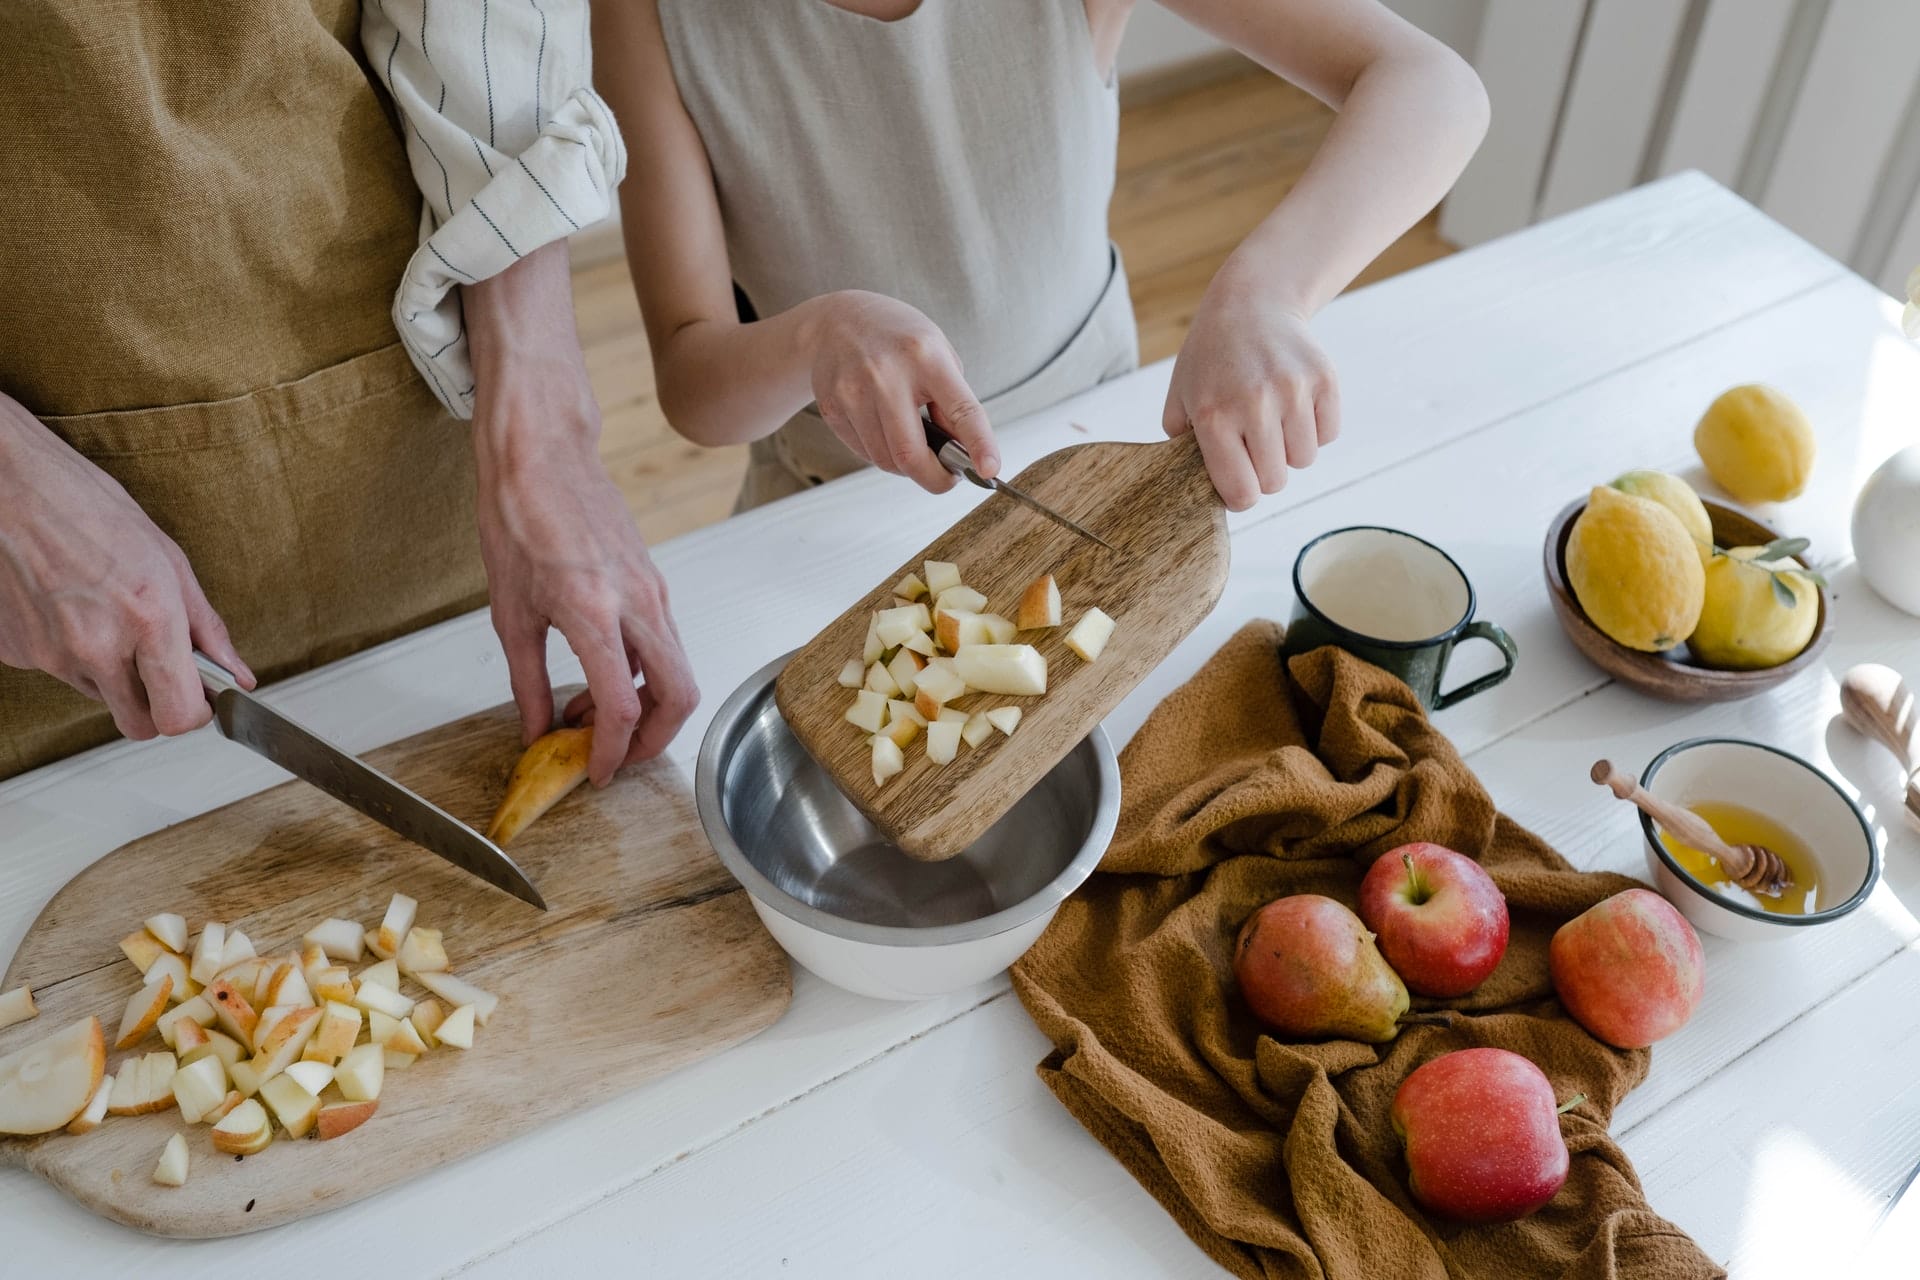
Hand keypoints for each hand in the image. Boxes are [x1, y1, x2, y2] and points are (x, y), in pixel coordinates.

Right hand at [0, 394, 252, 738]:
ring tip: (107, 618)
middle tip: (158, 668)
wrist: (14, 490)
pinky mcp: (18, 653)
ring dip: (112, 674)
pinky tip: (70, 610)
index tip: (198, 698)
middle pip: (138, 724)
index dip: (193, 714)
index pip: (178, 717)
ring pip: (99, 696)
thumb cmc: (91, 511)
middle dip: (155, 706)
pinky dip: (70, 653)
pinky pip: (58, 671)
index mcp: (149, 621)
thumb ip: (207, 629)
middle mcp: (97, 646)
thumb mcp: (170, 563)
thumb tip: (238, 674)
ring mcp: (51, 654)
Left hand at [474, 422, 696, 785]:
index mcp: (595, 614)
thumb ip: (526, 682)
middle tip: (616, 758)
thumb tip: (537, 731)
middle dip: (654, 740)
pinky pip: (664, 643)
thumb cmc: (520, 517)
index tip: (596, 773)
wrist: (542, 455)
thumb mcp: (509, 613)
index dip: (612, 753)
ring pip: (677, 671)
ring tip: (590, 716)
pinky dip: (642, 675)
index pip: (621, 707)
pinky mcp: (654, 583)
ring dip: (644, 707)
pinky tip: (598, 677)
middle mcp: (638, 604)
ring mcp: (654, 592)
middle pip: (679, 696)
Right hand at [808, 290, 998, 491]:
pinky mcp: (832, 408)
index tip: (990, 470)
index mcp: (926, 357)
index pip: (961, 410)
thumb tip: (961, 454)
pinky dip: (881, 452)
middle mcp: (887, 375)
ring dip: (906, 464)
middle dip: (935, 479)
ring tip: (911, 440)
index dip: (979, 444)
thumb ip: (953, 403)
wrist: (837, 321)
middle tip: (946, 478)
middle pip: (911, 454)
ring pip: (886, 460)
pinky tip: (882, 427)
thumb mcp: (938, 354)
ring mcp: (854, 392)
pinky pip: (864, 453)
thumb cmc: (897, 340)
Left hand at [1162, 278, 1339, 511]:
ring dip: (1290, 449)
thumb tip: (1197, 487)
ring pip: (1305, 459)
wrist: (1252, 302)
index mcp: (1213, 417)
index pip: (1242, 492)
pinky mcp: (1323, 379)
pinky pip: (1328, 433)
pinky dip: (1315, 428)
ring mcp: (1292, 390)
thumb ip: (1182, 446)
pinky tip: (1294, 405)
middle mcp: (1254, 404)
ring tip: (1273, 420)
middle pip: (1276, 482)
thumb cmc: (1211, 358)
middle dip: (1265, 472)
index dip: (1241, 496)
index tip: (1239, 484)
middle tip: (1254, 445)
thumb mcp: (1180, 397)